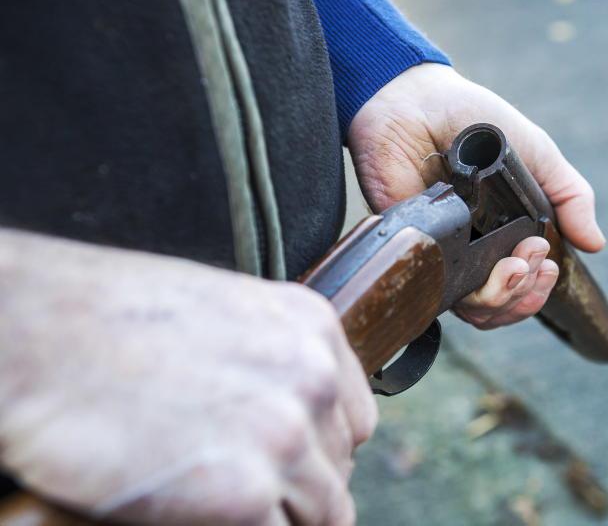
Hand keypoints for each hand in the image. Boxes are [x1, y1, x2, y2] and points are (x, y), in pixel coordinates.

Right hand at [0, 229, 376, 524]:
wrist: (38, 332)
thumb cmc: (108, 321)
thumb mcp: (219, 317)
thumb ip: (267, 364)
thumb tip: (286, 418)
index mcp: (311, 329)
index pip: (353, 419)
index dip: (322, 452)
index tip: (294, 470)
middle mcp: (312, 377)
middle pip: (338, 468)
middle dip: (301, 491)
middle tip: (251, 499)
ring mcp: (286, 433)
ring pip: (321, 513)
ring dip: (279, 519)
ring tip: (224, 510)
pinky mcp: (246, 492)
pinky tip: (203, 519)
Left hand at [348, 64, 604, 328]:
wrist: (416, 102)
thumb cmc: (475, 121)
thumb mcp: (536, 154)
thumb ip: (568, 196)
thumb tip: (596, 244)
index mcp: (505, 233)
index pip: (525, 283)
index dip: (538, 287)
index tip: (544, 260)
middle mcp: (474, 250)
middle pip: (501, 303)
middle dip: (523, 292)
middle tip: (530, 257)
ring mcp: (443, 251)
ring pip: (471, 307)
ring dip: (499, 299)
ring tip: (511, 267)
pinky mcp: (412, 248)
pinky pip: (433, 291)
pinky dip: (459, 293)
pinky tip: (475, 271)